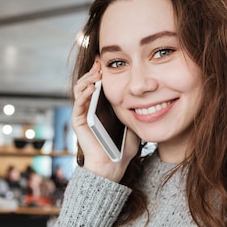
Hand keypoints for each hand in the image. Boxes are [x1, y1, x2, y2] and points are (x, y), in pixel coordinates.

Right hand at [71, 59, 139, 182]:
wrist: (113, 165)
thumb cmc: (123, 147)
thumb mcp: (133, 121)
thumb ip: (135, 108)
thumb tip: (149, 94)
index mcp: (100, 106)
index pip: (97, 83)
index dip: (101, 71)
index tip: (108, 60)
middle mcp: (88, 108)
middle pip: (87, 82)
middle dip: (93, 70)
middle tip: (101, 62)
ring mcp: (82, 114)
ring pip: (80, 89)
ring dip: (87, 78)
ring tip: (97, 72)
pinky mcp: (78, 121)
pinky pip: (78, 103)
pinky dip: (84, 93)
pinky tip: (93, 86)